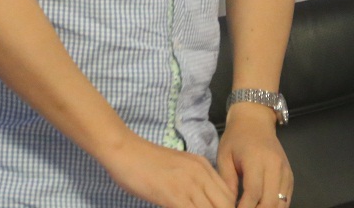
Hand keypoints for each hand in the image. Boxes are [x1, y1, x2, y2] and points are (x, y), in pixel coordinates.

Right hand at [101, 134, 234, 207]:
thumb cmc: (146, 162)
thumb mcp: (178, 167)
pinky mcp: (174, 195)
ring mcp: (189, 184)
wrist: (125, 150)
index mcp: (203, 166)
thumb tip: (199, 201)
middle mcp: (201, 173)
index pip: (228, 196)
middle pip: (226, 205)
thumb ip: (192, 182)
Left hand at [218, 103, 293, 206]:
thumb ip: (226, 180)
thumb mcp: (224, 156)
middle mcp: (275, 166)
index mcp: (256, 159)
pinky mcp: (290, 174)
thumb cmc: (236, 137)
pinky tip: (264, 207)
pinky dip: (277, 207)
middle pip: (271, 201)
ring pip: (282, 202)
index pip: (253, 192)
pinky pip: (287, 197)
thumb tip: (228, 204)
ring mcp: (285, 170)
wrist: (255, 119)